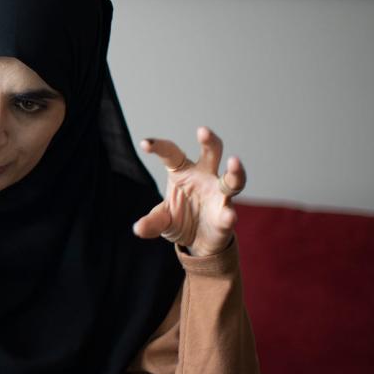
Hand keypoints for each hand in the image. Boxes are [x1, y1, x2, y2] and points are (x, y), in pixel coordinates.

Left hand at [133, 126, 245, 257]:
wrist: (198, 242)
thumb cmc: (179, 219)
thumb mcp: (162, 220)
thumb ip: (152, 222)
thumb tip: (139, 228)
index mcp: (182, 172)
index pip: (171, 154)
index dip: (159, 147)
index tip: (145, 144)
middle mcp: (204, 177)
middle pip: (211, 153)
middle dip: (209, 141)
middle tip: (203, 131)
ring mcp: (219, 195)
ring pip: (231, 179)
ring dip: (235, 171)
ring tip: (234, 161)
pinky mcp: (226, 214)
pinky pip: (228, 212)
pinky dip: (228, 215)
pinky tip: (228, 216)